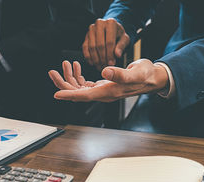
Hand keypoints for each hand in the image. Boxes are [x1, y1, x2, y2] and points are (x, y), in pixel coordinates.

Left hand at [48, 60, 168, 102]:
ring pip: (79, 88)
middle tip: (52, 71)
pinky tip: (76, 67)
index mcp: (108, 92)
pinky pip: (85, 84)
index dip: (69, 95)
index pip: (84, 96)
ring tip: (65, 63)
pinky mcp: (103, 85)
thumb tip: (104, 71)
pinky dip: (78, 76)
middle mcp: (102, 94)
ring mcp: (102, 91)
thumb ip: (120, 73)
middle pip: (77, 93)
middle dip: (64, 83)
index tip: (56, 94)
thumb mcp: (134, 72)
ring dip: (70, 77)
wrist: (151, 78)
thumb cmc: (144, 75)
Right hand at [82, 18, 129, 70]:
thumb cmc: (119, 36)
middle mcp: (99, 23)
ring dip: (95, 59)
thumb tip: (117, 55)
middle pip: (99, 45)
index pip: (109, 42)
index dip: (110, 54)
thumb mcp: (124, 40)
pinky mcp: (86, 36)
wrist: (112, 31)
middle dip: (102, 58)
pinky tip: (93, 63)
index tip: (112, 64)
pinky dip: (88, 57)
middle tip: (105, 67)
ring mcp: (91, 29)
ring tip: (100, 67)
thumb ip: (121, 47)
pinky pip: (85, 48)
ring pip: (91, 47)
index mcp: (111, 23)